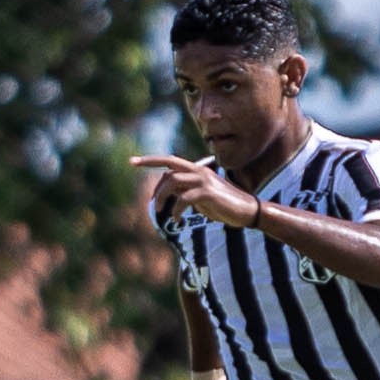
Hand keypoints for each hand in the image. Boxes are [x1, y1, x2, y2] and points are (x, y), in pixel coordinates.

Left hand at [132, 155, 259, 228]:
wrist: (247, 211)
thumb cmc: (224, 205)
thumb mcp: (201, 197)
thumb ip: (186, 192)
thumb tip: (169, 195)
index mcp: (197, 170)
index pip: (170, 161)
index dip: (151, 160)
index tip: (133, 161)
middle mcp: (199, 171)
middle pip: (169, 163)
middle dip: (149, 162)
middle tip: (132, 167)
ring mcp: (204, 180)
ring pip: (173, 181)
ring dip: (162, 196)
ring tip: (160, 210)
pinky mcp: (208, 193)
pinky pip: (184, 199)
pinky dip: (176, 210)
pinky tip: (176, 219)